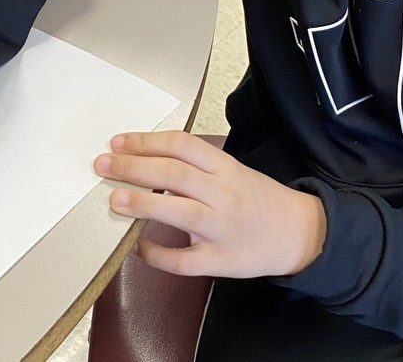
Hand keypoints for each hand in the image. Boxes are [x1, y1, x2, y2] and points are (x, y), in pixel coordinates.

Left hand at [94, 131, 326, 277]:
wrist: (299, 233)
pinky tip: (138, 248)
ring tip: (114, 199)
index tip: (118, 141)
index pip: (182, 145)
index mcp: (225, 167)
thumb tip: (144, 161)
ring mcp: (223, 228)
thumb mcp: (233, 171)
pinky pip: (184, 260)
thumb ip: (196, 168)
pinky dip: (158, 254)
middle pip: (175, 174)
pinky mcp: (221, 260)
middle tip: (103, 165)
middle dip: (134, 167)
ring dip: (143, 204)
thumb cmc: (257, 199)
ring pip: (179, 212)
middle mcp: (224, 194)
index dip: (147, 141)